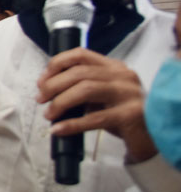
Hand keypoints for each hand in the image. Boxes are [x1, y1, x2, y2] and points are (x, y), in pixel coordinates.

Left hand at [37, 48, 156, 162]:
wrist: (150, 136)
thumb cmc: (121, 114)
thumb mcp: (101, 95)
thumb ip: (81, 87)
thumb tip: (47, 89)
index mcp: (114, 67)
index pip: (81, 55)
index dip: (56, 64)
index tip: (42, 80)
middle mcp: (123, 76)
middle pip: (80, 73)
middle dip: (53, 85)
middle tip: (40, 99)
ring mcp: (128, 94)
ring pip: (86, 90)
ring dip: (61, 102)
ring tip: (49, 114)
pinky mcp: (130, 115)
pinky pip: (95, 118)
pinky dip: (72, 124)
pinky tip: (58, 129)